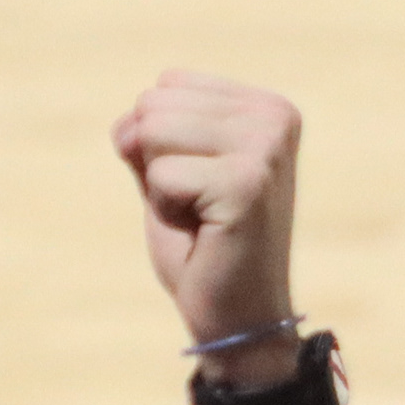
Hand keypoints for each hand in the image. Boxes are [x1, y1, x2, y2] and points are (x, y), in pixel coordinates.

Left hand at [113, 71, 302, 350]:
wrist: (238, 320)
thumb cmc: (203, 248)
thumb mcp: (167, 172)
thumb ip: (146, 131)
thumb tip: (128, 124)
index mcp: (267, 107)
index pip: (167, 84)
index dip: (160, 143)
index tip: (201, 186)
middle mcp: (275, 118)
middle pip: (154, 102)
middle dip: (156, 162)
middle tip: (198, 208)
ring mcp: (266, 149)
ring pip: (152, 130)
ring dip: (160, 186)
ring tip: (200, 218)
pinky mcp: (248, 184)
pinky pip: (159, 174)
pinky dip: (167, 211)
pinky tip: (204, 234)